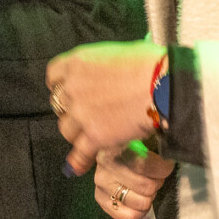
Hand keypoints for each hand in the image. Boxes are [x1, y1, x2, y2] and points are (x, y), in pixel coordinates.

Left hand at [47, 40, 165, 175]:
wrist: (164, 85)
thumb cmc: (150, 64)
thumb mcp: (118, 52)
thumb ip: (104, 63)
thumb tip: (111, 69)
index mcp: (77, 62)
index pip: (54, 75)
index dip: (62, 84)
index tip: (69, 89)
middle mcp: (73, 87)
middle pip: (59, 103)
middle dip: (70, 109)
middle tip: (85, 113)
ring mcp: (82, 113)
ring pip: (66, 129)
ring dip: (76, 132)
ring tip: (88, 135)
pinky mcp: (95, 136)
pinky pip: (79, 153)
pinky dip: (79, 160)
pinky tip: (78, 166)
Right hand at [94, 144, 174, 218]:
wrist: (116, 150)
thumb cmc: (138, 143)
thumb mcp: (147, 136)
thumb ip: (156, 141)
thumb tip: (168, 138)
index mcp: (118, 144)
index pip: (145, 165)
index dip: (163, 168)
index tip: (165, 164)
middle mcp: (105, 164)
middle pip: (147, 186)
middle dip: (157, 183)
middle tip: (155, 177)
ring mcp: (101, 182)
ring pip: (141, 202)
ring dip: (149, 197)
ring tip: (146, 187)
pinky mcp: (100, 198)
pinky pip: (128, 216)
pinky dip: (139, 213)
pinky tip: (139, 202)